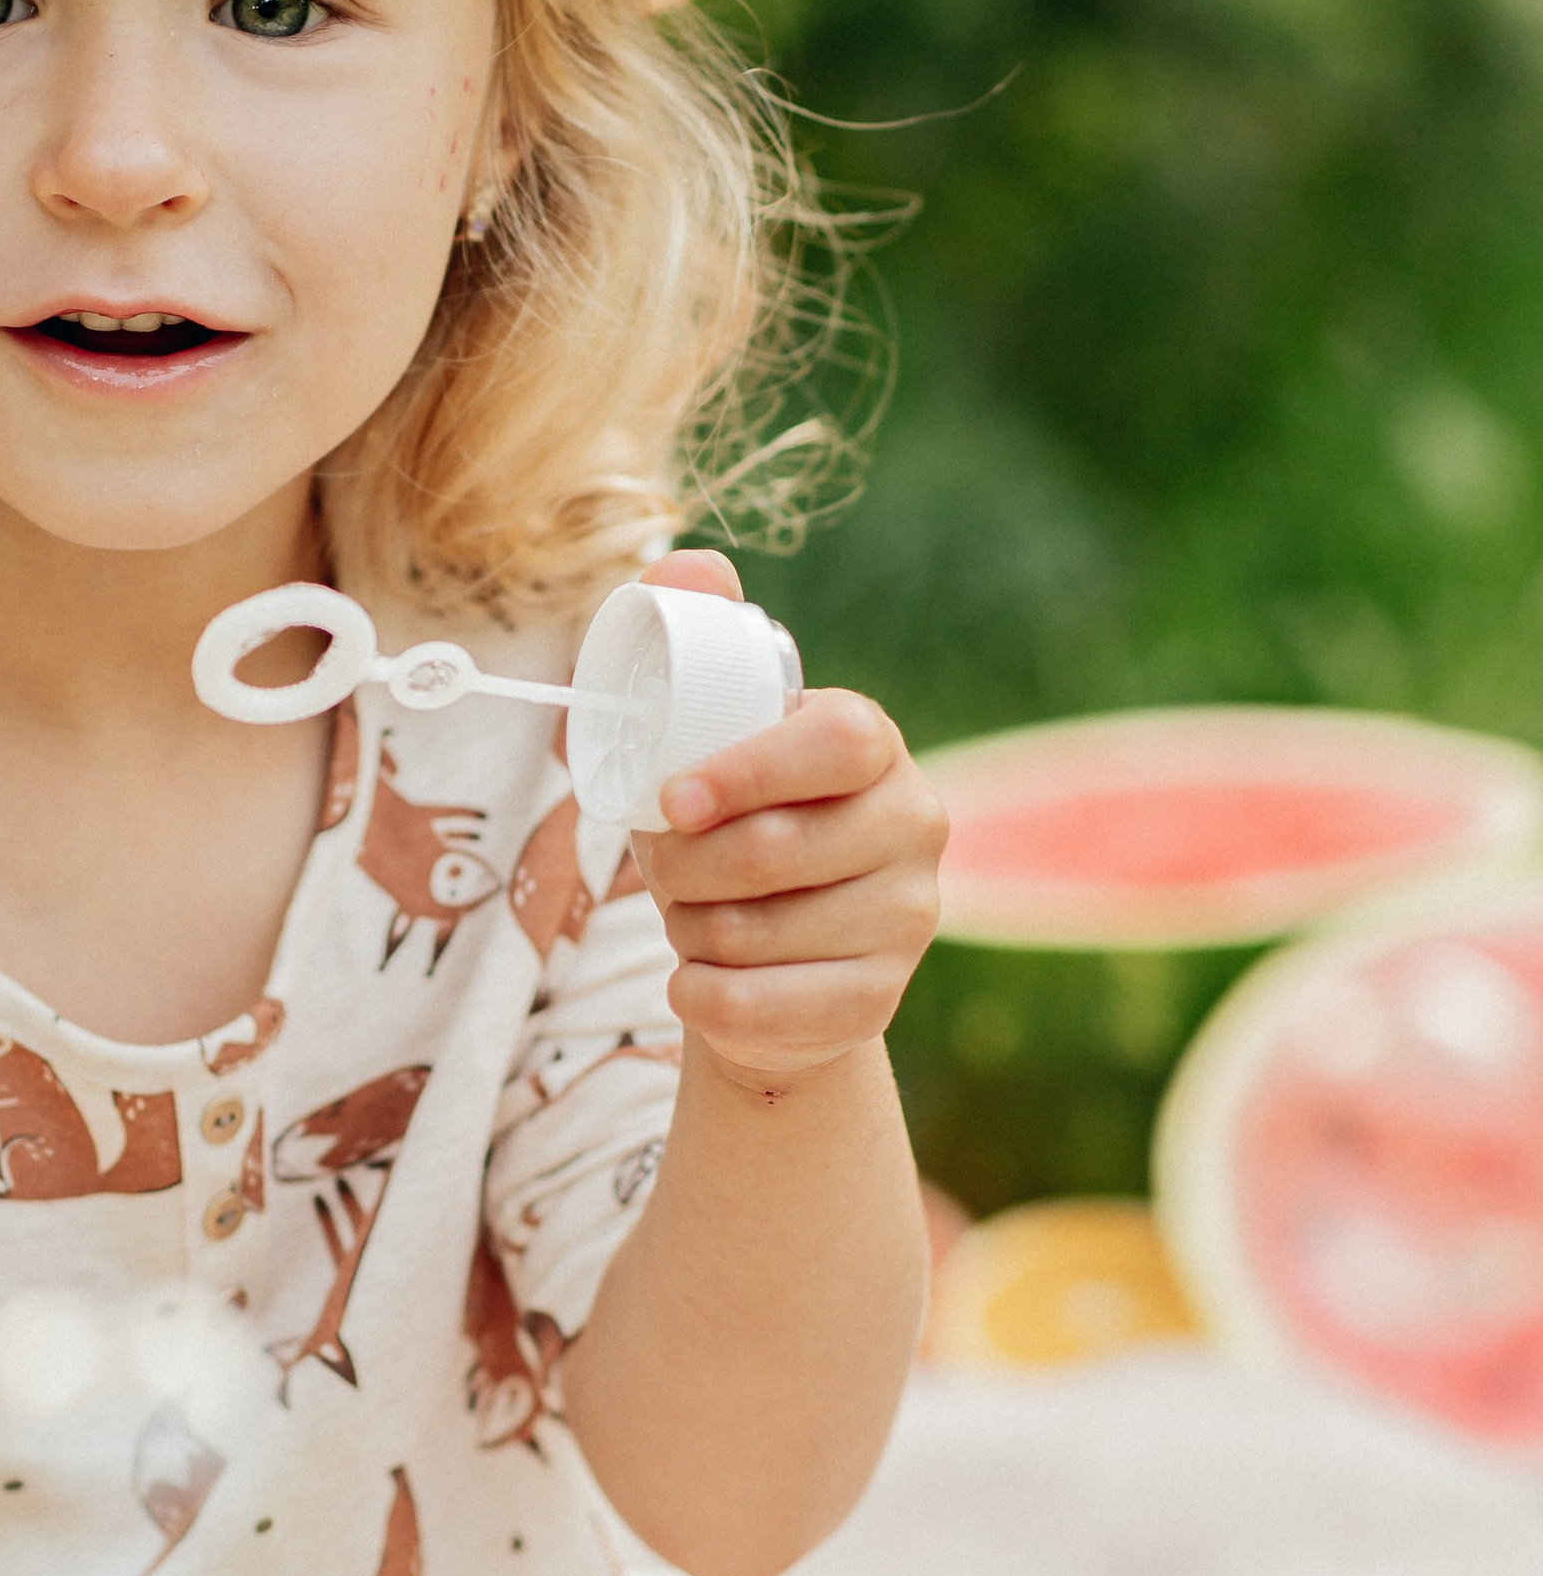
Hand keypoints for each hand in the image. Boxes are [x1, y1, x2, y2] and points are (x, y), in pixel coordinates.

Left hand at [632, 555, 945, 1094]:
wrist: (759, 959)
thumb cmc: (718, 828)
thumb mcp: (691, 735)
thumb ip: (689, 636)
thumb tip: (692, 567)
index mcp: (869, 742)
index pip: (836, 743)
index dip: (748, 772)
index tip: (671, 802)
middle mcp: (914, 822)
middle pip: (784, 849)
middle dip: (689, 866)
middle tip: (661, 867)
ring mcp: (909, 916)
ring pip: (764, 934)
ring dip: (691, 930)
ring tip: (692, 916)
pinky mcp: (880, 998)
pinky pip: (764, 1007)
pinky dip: (704, 997)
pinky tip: (699, 979)